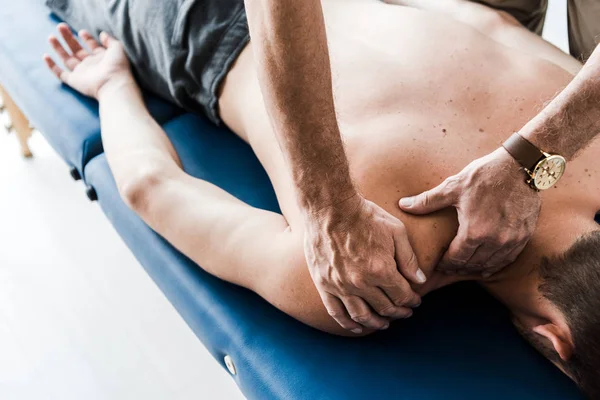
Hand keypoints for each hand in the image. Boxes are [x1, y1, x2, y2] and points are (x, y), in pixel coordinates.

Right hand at [44, 24, 130, 98]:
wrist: (113, 84)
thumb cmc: (118, 66)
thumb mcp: (117, 48)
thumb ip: (110, 40)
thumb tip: (102, 34)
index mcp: (102, 58)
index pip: (92, 46)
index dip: (87, 38)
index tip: (82, 32)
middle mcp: (91, 65)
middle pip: (76, 50)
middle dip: (68, 38)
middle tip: (61, 26)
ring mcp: (82, 73)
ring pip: (67, 59)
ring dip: (58, 48)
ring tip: (51, 36)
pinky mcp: (74, 81)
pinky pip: (60, 74)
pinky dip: (52, 66)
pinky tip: (45, 56)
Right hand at [305, 195, 425, 332]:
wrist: (329, 207)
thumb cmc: (365, 215)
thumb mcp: (395, 231)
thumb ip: (409, 259)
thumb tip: (420, 281)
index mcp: (381, 269)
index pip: (402, 295)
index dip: (411, 301)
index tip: (415, 301)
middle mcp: (360, 282)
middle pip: (385, 308)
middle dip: (399, 312)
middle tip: (404, 312)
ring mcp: (340, 285)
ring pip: (361, 316)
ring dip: (376, 323)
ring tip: (385, 323)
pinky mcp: (324, 284)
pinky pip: (336, 312)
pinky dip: (348, 324)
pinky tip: (357, 327)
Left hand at [399, 147, 539, 276]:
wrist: (520, 166)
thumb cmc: (485, 175)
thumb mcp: (453, 186)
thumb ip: (427, 201)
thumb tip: (403, 205)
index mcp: (474, 231)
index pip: (456, 258)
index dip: (445, 264)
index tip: (438, 266)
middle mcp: (494, 241)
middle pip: (473, 265)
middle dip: (459, 268)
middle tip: (449, 269)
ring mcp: (512, 240)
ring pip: (491, 264)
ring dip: (477, 268)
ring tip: (466, 267)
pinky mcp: (524, 236)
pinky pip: (508, 258)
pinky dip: (496, 263)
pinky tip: (488, 264)